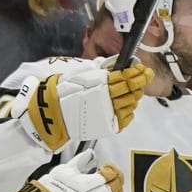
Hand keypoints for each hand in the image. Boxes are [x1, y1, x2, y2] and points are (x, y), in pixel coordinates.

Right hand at [19, 62, 146, 151]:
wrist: (49, 115)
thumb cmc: (62, 92)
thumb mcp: (80, 74)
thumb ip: (100, 70)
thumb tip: (117, 65)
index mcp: (102, 83)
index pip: (126, 76)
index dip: (137, 72)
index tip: (142, 69)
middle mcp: (108, 97)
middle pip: (132, 89)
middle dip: (138, 83)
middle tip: (141, 79)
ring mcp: (109, 112)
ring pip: (131, 103)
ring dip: (133, 97)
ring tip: (130, 94)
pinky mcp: (107, 126)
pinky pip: (125, 118)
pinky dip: (128, 112)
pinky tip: (124, 107)